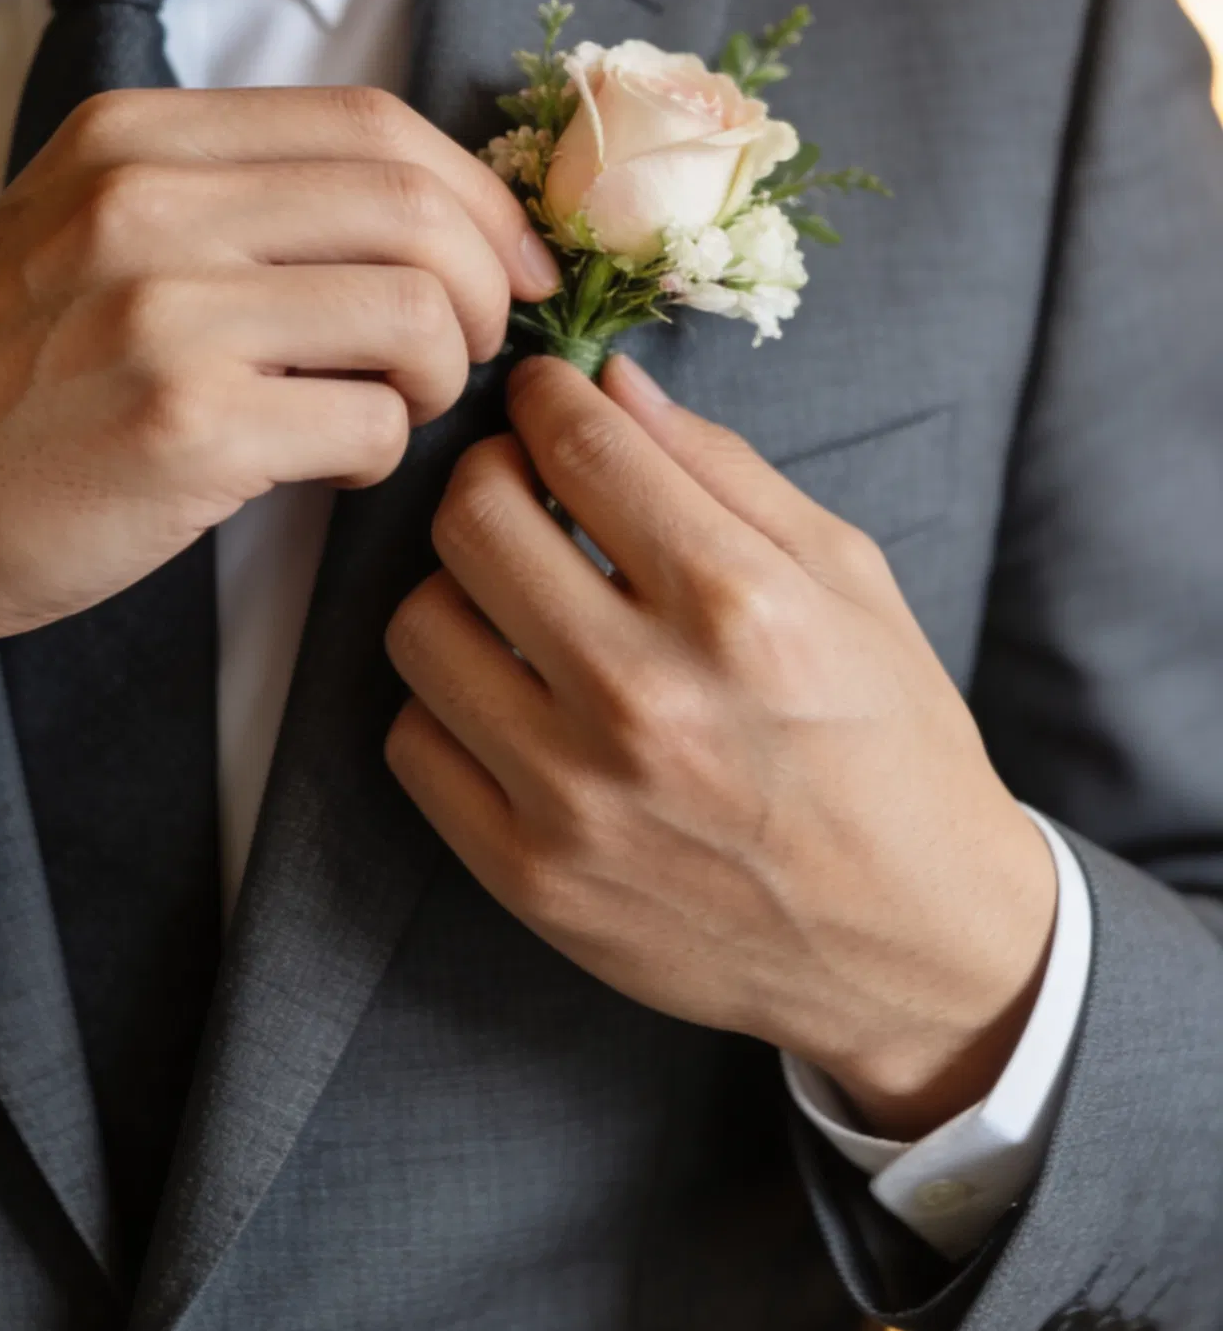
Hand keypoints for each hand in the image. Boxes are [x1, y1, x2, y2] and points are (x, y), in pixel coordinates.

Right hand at [0, 87, 556, 686]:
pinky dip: (384, 450)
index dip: (473, 191)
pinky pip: (372, 423)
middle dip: (483, 283)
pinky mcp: (188, 430)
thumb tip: (420, 200)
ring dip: (441, 374)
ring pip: (415, 312)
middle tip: (470, 345)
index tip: (507, 255)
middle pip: (414, 206)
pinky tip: (333, 464)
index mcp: (134, 138)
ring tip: (396, 405)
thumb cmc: (0, 379)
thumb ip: (223, 188)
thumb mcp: (82, 222)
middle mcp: (150, 205)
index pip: (371, 119)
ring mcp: (167, 314)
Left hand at [385, 351, 1056, 1134]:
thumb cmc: (890, 744)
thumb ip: (724, 469)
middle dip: (490, 474)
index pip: (579, 447)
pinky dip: (450, 701)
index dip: (546, 396)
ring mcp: (580, 797)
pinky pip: (415, 742)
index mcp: (740, 606)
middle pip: (473, 521)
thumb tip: (609, 382)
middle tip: (523, 486)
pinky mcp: (533, 877)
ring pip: (421, 626)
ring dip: (457, 589)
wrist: (915, 948)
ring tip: (515, 598)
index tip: (546, 395)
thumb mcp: (850, 579)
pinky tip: (512, 694)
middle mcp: (649, 699)